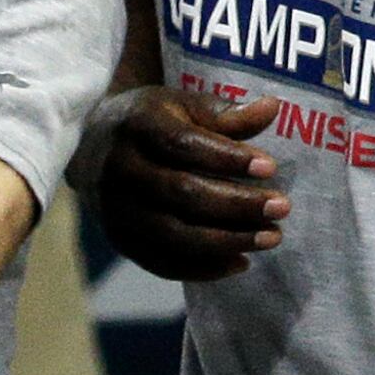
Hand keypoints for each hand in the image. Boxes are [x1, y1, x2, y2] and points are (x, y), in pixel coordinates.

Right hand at [75, 82, 286, 279]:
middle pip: (181, 192)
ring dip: (226, 240)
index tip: (270, 167)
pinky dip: (202, 269)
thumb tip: (273, 108)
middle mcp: (119, 168)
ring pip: (172, 233)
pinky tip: (241, 262)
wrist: (93, 148)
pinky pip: (160, 262)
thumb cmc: (153, 122)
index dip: (226, 158)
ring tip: (271, 238)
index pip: (183, 145)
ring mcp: (115, 209)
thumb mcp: (184, 106)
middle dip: (236, 204)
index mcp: (137, 126)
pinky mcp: (118, 239)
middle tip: (282, 208)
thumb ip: (226, 113)